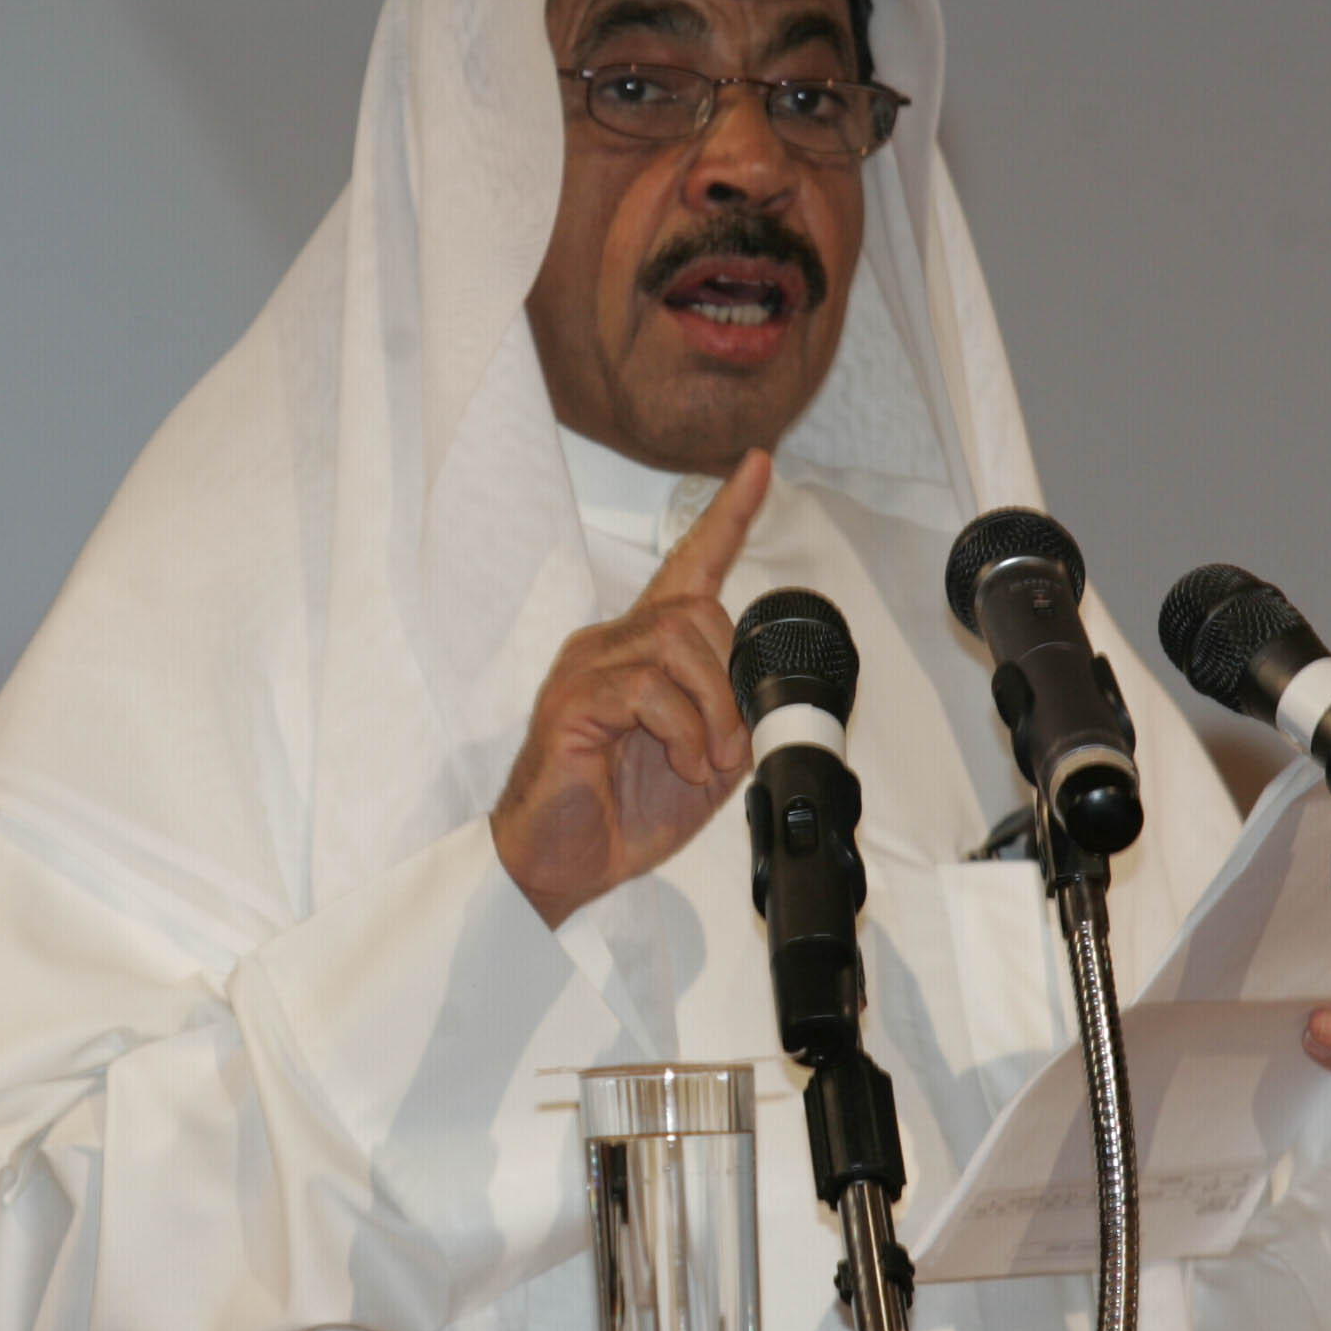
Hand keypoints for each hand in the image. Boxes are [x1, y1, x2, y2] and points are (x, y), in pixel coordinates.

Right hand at [491, 449, 770, 927]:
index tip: (759, 465)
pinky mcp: (571, 702)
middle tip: (730, 745)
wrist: (565, 865)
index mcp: (642, 650)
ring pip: (674, 642)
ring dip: (711, 708)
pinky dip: (681, 727)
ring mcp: (585, 668)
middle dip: (731, 678)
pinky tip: (679, 759)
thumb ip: (732, 713)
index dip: (728, 515)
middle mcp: (610, 644)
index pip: (689, 565)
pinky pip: (644, 687)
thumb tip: (765, 693)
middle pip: (696, 610)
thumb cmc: (623, 810)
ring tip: (705, 757)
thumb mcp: (704, 758)